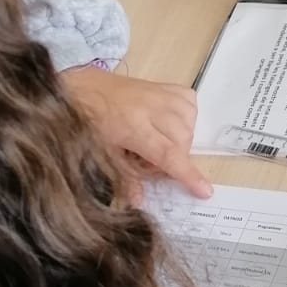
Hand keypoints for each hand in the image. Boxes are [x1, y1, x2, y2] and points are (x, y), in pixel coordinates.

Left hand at [60, 66, 210, 198]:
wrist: (82, 89)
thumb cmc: (89, 125)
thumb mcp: (103, 155)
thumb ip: (124, 178)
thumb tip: (139, 201)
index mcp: (132, 127)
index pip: (168, 153)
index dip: (187, 174)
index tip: (205, 190)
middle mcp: (151, 107)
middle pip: (182, 140)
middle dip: (175, 158)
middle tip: (150, 162)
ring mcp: (159, 93)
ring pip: (189, 122)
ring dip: (181, 138)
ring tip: (159, 142)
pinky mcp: (164, 85)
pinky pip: (189, 102)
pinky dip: (186, 117)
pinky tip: (170, 124)